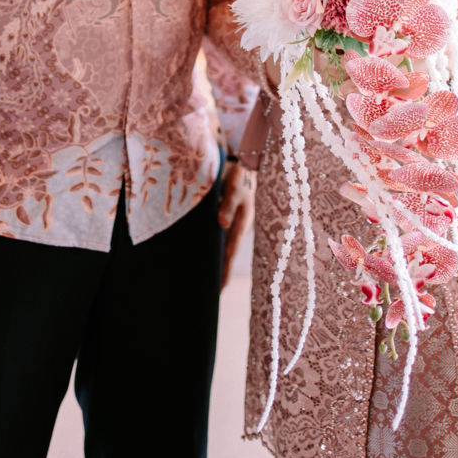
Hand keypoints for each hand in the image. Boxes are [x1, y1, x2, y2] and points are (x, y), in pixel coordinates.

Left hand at [218, 161, 254, 289]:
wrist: (248, 164)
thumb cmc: (240, 176)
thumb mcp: (234, 189)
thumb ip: (227, 205)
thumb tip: (221, 224)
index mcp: (241, 223)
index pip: (230, 252)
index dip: (225, 270)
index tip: (220, 289)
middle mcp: (239, 225)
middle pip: (229, 253)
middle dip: (223, 272)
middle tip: (216, 293)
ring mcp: (235, 221)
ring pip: (226, 246)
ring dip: (220, 260)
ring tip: (212, 279)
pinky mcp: (231, 215)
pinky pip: (224, 236)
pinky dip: (218, 246)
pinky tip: (210, 252)